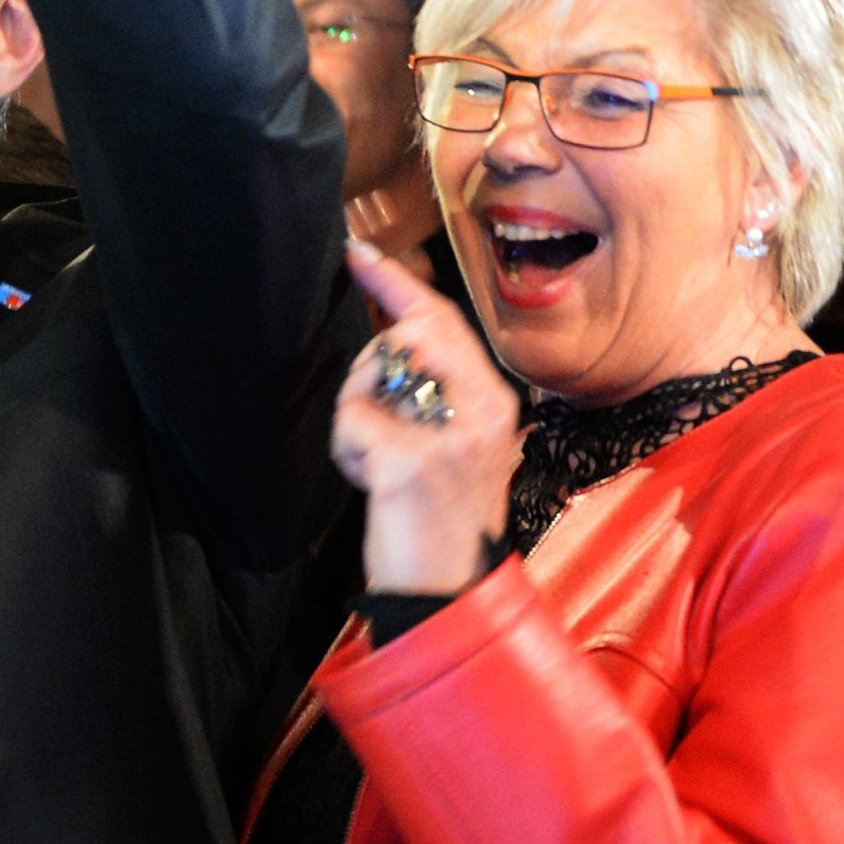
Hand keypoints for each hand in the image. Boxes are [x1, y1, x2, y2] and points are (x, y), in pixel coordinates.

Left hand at [330, 237, 517, 596]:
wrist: (447, 591)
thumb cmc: (439, 520)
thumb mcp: (456, 447)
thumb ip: (436, 394)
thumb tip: (392, 340)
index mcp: (495, 401)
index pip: (442, 322)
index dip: (396, 282)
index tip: (358, 251)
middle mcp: (482, 409)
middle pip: (402, 337)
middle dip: (369, 371)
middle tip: (373, 424)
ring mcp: (450, 434)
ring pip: (371, 379)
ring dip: (357, 420)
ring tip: (381, 466)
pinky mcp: (411, 460)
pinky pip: (352, 422)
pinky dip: (348, 452)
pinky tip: (372, 483)